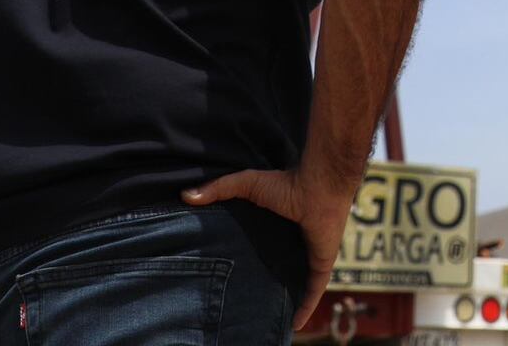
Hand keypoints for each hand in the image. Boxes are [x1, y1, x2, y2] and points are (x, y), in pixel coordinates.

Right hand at [184, 169, 354, 331]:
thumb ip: (219, 188)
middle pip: (280, 270)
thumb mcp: (247, 185)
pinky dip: (306, 307)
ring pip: (297, 283)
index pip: (265, 249)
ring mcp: (310, 255)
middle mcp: (295, 243)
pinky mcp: (321, 264)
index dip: (252, 261)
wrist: (318, 186)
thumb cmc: (286, 183)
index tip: (234, 275)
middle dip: (268, 285)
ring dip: (287, 299)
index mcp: (279, 227)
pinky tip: (296, 325)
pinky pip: (314, 291)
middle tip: (246, 304)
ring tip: (269, 318)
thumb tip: (185, 195)